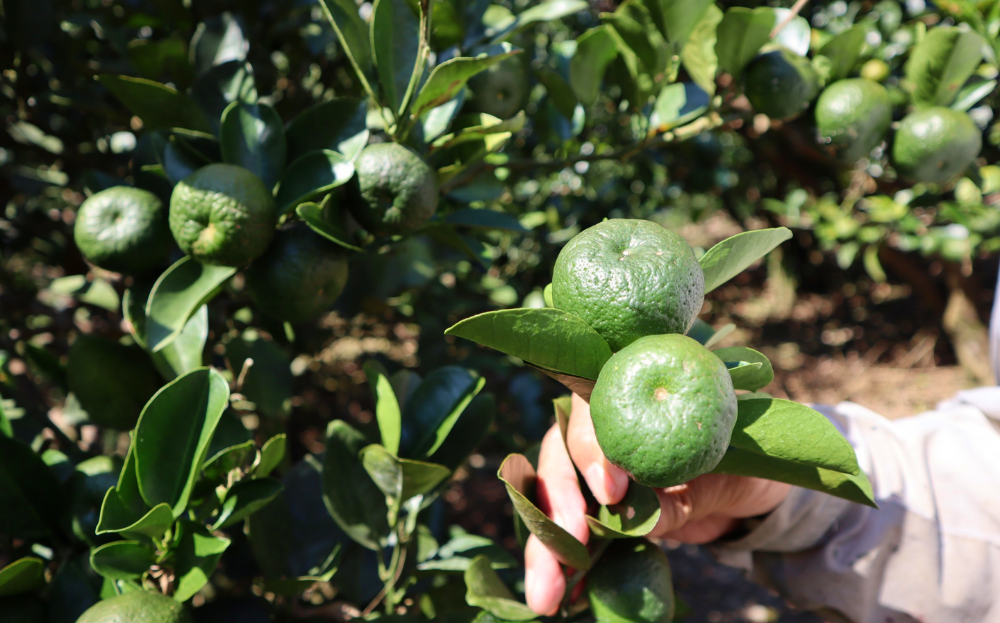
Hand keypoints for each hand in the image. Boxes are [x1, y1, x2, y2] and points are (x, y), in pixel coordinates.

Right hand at [525, 393, 790, 615]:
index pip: (594, 410)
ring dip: (546, 546)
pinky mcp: (597, 508)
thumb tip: (634, 519)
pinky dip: (561, 565)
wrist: (756, 494)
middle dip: (556, 502)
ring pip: (551, 499)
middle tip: (571, 540)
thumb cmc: (747, 461)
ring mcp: (593, 468)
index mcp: (632, 393)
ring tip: (545, 596)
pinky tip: (558, 598)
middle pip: (559, 454)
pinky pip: (569, 534)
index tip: (612, 489)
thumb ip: (682, 492)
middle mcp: (601, 424)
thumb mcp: (726, 474)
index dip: (593, 448)